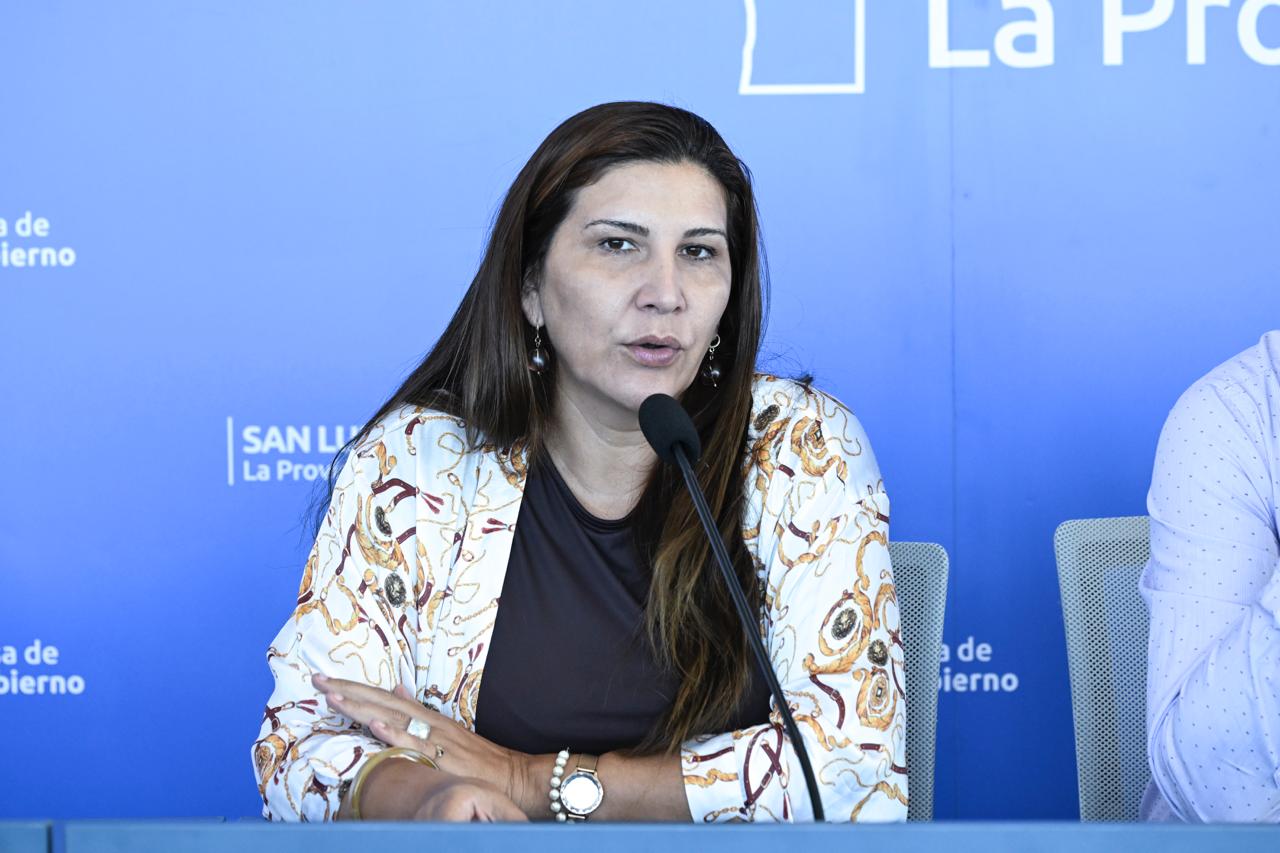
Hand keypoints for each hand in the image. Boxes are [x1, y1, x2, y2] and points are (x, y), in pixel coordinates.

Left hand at [312, 674, 536, 813]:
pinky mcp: (442, 757)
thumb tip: (397, 688)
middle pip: (382, 700)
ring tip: (332, 696)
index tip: (327, 680)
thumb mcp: (447, 730)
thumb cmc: (478, 758)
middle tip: (317, 680)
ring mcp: (434, 738)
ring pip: (391, 717)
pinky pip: (414, 743)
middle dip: (349, 690)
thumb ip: (419, 711)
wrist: (513, 776)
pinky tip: (373, 723)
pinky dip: (393, 731)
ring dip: (361, 706)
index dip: (356, 688)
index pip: (385, 696)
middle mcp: (428, 722)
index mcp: (427, 716)